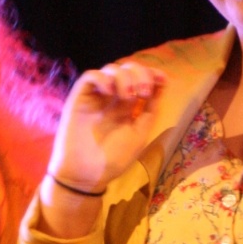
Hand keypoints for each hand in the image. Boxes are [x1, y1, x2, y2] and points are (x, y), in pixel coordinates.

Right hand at [50, 60, 165, 190]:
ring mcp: (96, 97)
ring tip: (128, 96)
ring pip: (111, 69)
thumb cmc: (113, 158)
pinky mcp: (80, 97)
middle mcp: (113, 98)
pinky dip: (103, 78)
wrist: (87, 174)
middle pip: (128, 70)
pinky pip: (90, 76)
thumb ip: (149, 111)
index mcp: (128, 107)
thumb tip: (162, 87)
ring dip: (124, 77)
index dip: (152, 74)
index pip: (141, 80)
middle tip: (143, 92)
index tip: (162, 79)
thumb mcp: (139, 134)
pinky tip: (109, 92)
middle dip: (140, 74)